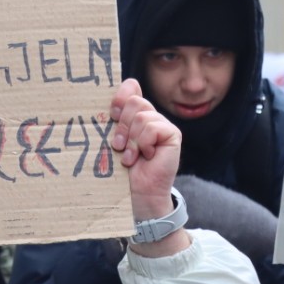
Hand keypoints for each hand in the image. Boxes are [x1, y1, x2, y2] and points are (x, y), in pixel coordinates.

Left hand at [109, 79, 187, 257]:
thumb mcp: (113, 141)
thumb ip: (114, 120)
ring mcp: (163, 125)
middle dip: (121, 125)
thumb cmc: (122, 171)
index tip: (111, 113)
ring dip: (131, 140)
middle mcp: (151, 116)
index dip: (120, 96)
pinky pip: (153, 127)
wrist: (138, 195)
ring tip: (130, 157)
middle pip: (134, 101)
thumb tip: (111, 100)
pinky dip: (143, 143)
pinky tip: (145, 156)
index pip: (131, 88)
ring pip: (142, 115)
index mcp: (135, 115)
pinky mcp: (173, 135)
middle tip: (118, 146)